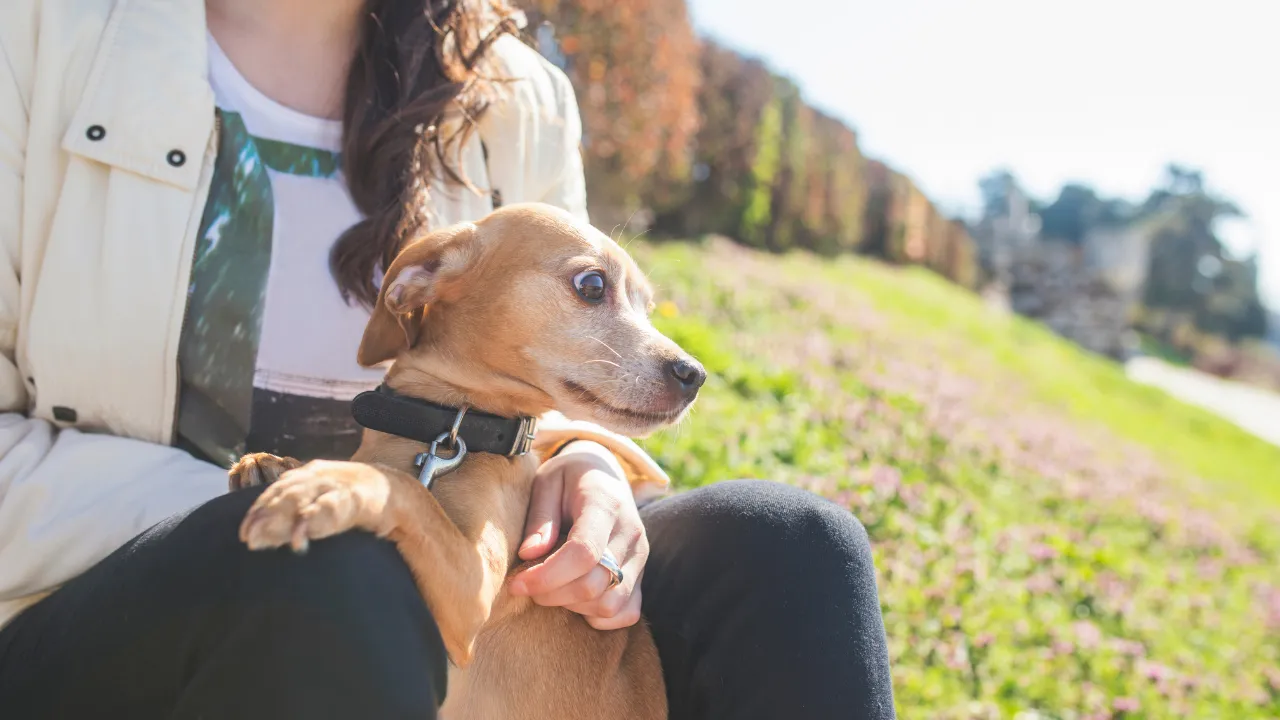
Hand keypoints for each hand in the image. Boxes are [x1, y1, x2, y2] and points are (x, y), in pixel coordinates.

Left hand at [508, 440, 647, 629]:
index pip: (584, 553)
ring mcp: (640, 556)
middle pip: (594, 585)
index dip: (547, 576)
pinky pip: (627, 613)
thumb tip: (528, 555)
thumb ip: (539, 518)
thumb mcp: (546, 483)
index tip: (516, 583)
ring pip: (609, 605)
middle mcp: (631, 533)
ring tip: (551, 588)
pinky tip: (576, 599)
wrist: (604, 473)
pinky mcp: (642, 574)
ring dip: (573, 606)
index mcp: (606, 504)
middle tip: (526, 584)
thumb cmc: (569, 478)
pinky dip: (598, 616)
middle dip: (551, 594)